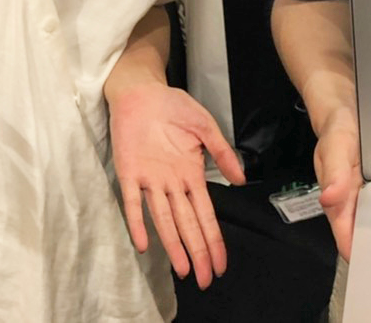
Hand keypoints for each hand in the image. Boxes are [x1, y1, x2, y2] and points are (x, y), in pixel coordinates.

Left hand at [108, 83, 245, 287]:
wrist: (142, 90)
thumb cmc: (173, 106)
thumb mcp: (205, 126)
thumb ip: (222, 152)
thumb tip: (241, 179)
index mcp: (191, 174)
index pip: (205, 215)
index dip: (213, 240)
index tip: (221, 263)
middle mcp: (171, 183)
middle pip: (187, 224)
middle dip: (198, 252)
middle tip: (206, 279)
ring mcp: (150, 180)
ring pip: (163, 219)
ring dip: (173, 244)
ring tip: (184, 269)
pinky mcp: (129, 172)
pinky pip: (133, 202)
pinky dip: (138, 222)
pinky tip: (143, 243)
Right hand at [314, 121, 361, 259]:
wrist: (347, 108)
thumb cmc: (337, 127)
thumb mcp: (336, 144)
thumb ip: (334, 170)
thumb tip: (329, 198)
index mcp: (339, 200)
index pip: (347, 235)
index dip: (359, 252)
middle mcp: (353, 202)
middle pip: (368, 232)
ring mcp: (367, 196)